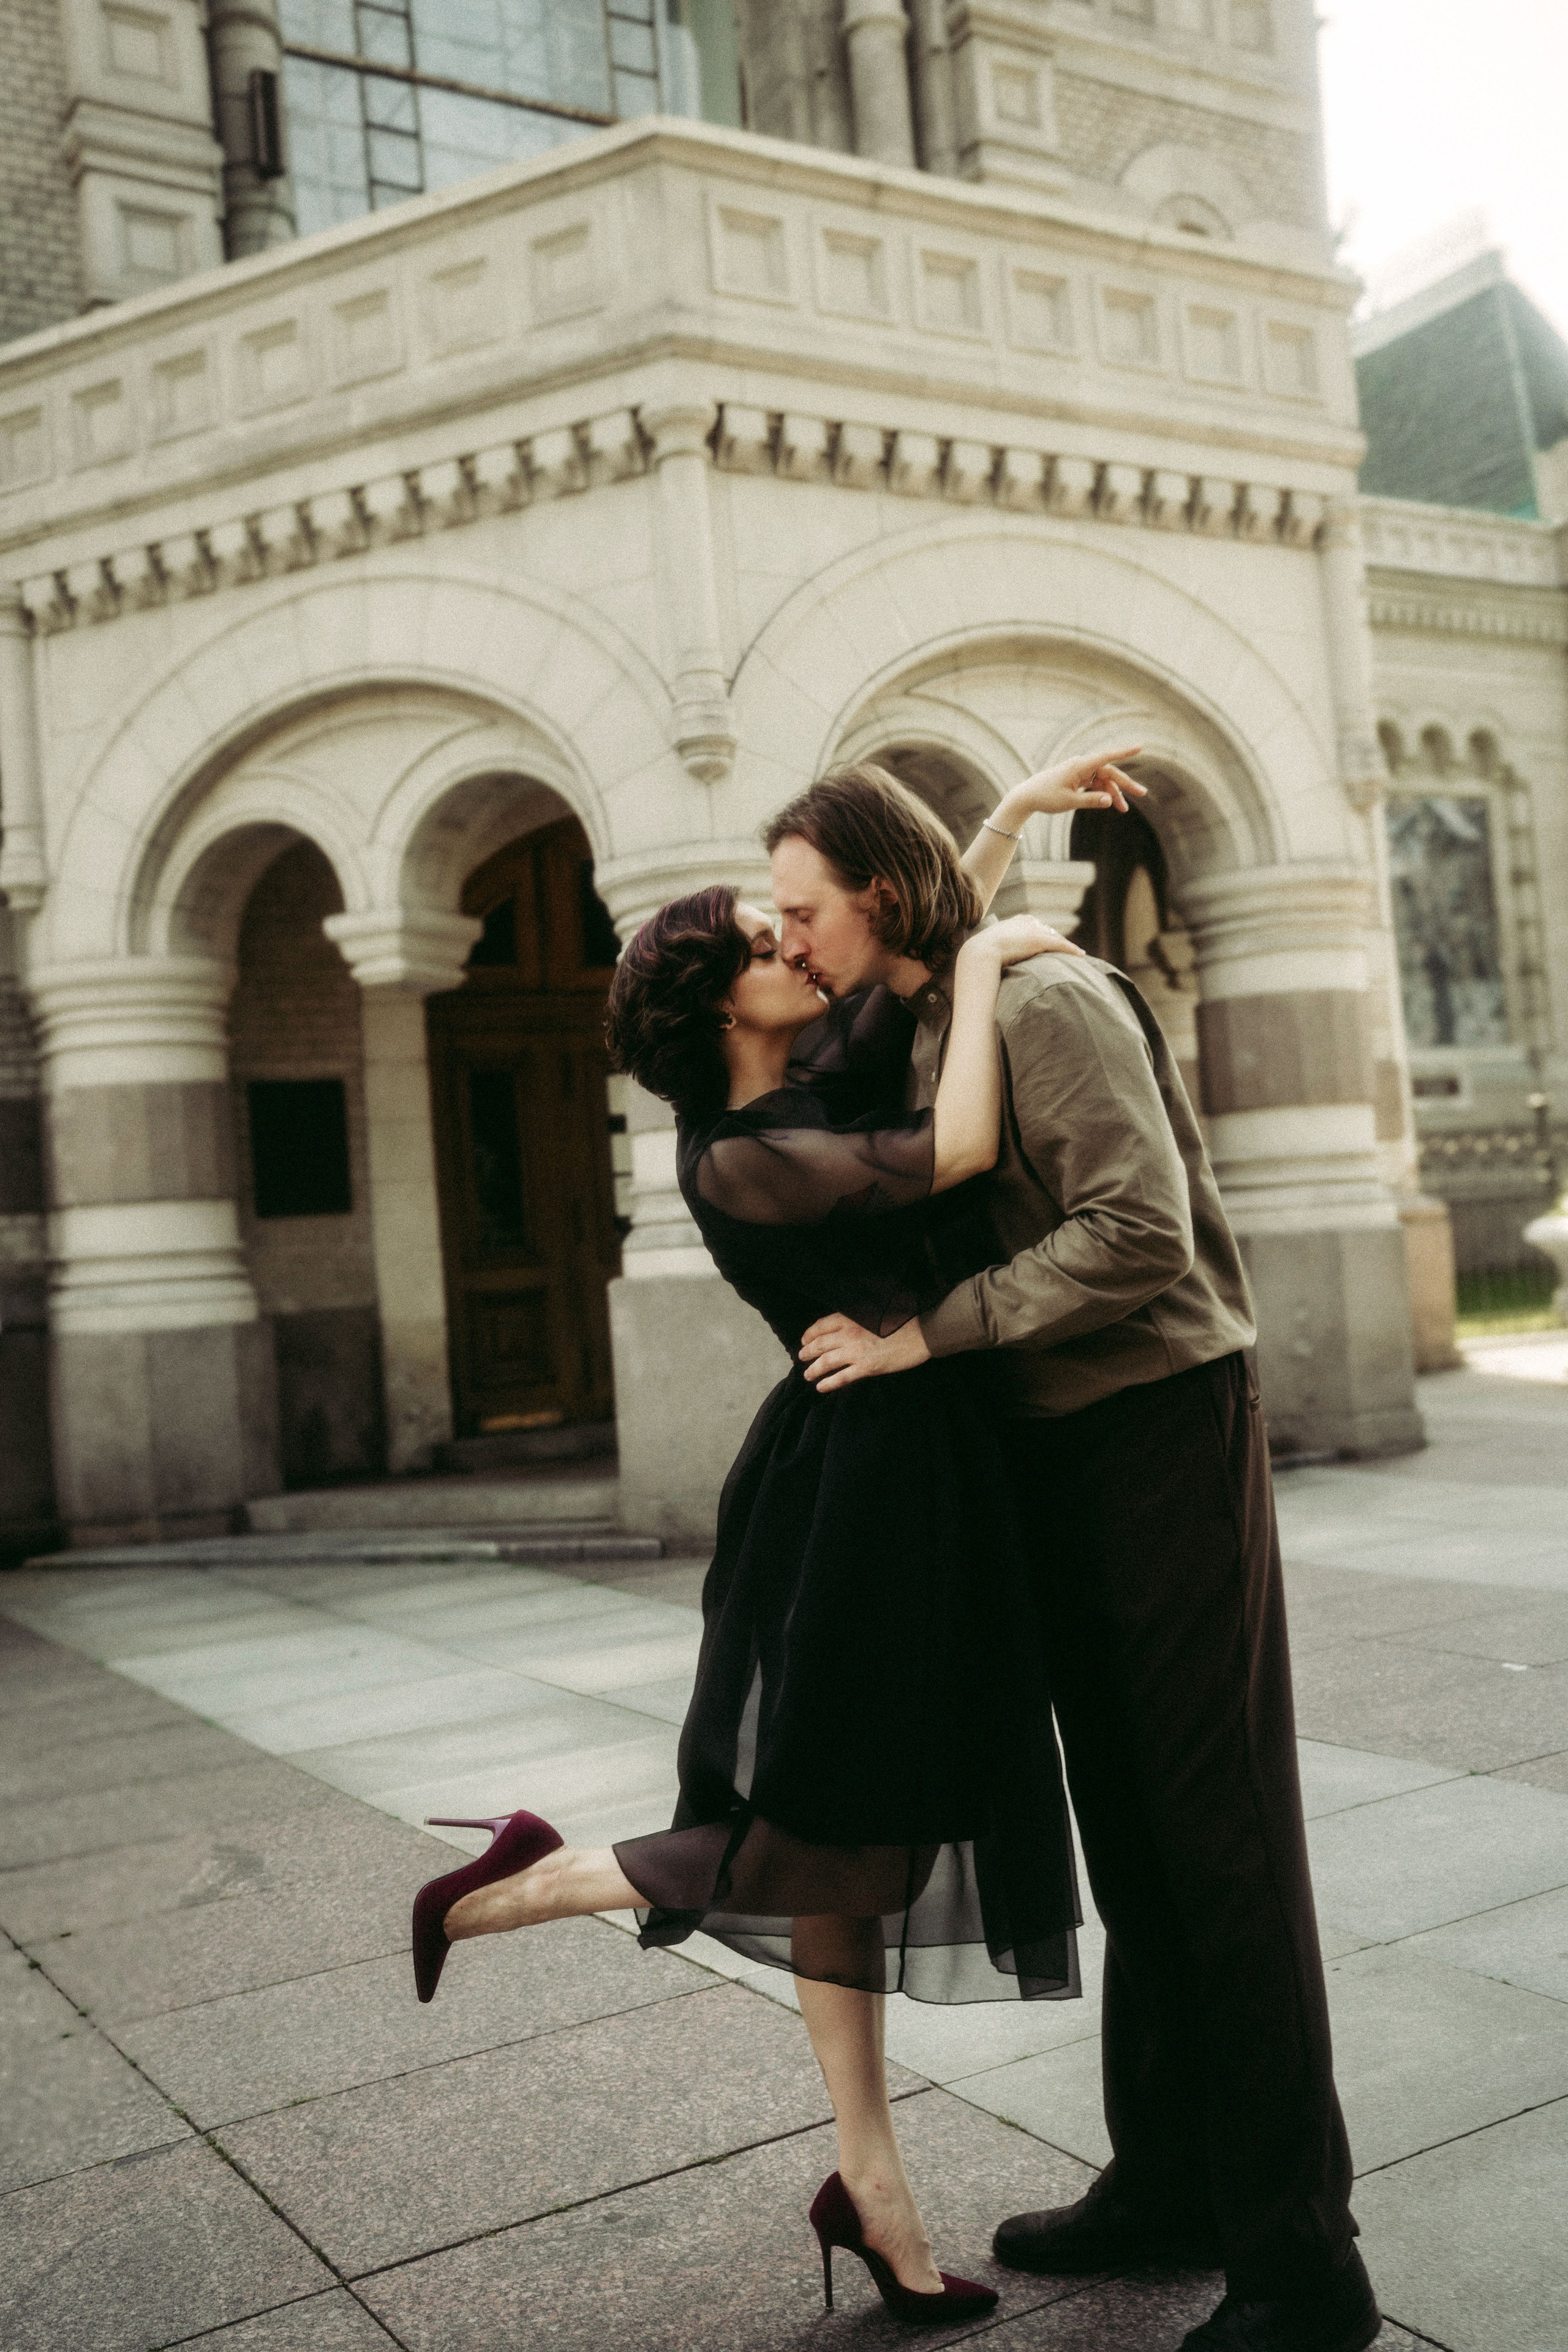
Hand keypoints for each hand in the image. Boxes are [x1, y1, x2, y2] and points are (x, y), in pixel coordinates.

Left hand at [800, 1312, 930, 1391]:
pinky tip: (821, 1387)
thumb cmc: (902, 1319)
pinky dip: (828, 1383)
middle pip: (820, 1344)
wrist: (922, 1332)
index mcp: (851, 1318)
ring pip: (826, 1362)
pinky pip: (841, 1377)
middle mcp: (849, 1334)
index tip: (804, 1339)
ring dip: (813, 1369)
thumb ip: (856, 1318)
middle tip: (801, 1357)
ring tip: (807, 1375)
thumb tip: (844, 1325)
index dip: (810, 1334)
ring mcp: (856, 1352)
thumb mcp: (874, 1311)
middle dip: (807, 1352)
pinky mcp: (866, 1368)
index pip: (821, 1325)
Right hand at [962, 913, 1083, 965]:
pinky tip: (1081, 955)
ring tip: (1076, 954)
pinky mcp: (1040, 940)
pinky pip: (1060, 945)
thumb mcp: (989, 947)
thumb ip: (996, 949)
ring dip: (1066, 946)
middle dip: (1057, 940)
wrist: (980, 952)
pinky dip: (1072, 950)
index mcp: (1015, 922)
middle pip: (1048, 931)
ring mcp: (1033, 930)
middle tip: (1065, 950)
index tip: (1050, 943)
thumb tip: (992, 959)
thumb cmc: (980, 953)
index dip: (1044, 936)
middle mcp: (1027, 922)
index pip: (1035, 927)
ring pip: (1056, 938)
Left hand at [998, 747, 1147, 826]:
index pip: (1107, 757)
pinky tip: (1112, 804)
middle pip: (1109, 773)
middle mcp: (1082, 765)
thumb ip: (1091, 800)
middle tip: (1142, 794)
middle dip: (1125, 785)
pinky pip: (1095, 784)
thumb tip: (1110, 800)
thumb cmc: (1045, 797)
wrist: (1027, 796)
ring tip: (1124, 810)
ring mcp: (1080, 772)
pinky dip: (1103, 794)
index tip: (1140, 747)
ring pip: (1104, 781)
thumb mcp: (1069, 802)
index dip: (1125, 752)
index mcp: (1080, 766)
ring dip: (1114, 794)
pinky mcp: (1078, 779)